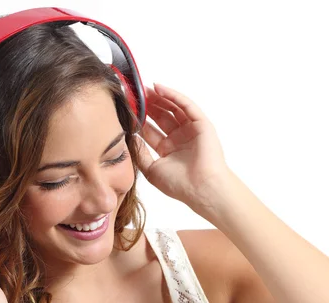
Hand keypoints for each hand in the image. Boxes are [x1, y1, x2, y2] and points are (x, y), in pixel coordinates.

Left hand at [135, 83, 231, 208]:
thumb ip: (140, 153)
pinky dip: (173, 96)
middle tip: (134, 94)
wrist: (201, 189)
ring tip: (144, 89)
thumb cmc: (179, 184)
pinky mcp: (202, 124)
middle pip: (161, 116)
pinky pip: (186, 105)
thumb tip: (128, 137)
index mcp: (168, 149)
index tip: (127, 110)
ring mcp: (191, 130)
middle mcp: (180, 138)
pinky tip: (159, 88)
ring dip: (159, 97)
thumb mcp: (151, 169)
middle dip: (148, 105)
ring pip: (173, 108)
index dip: (139, 119)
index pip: (151, 130)